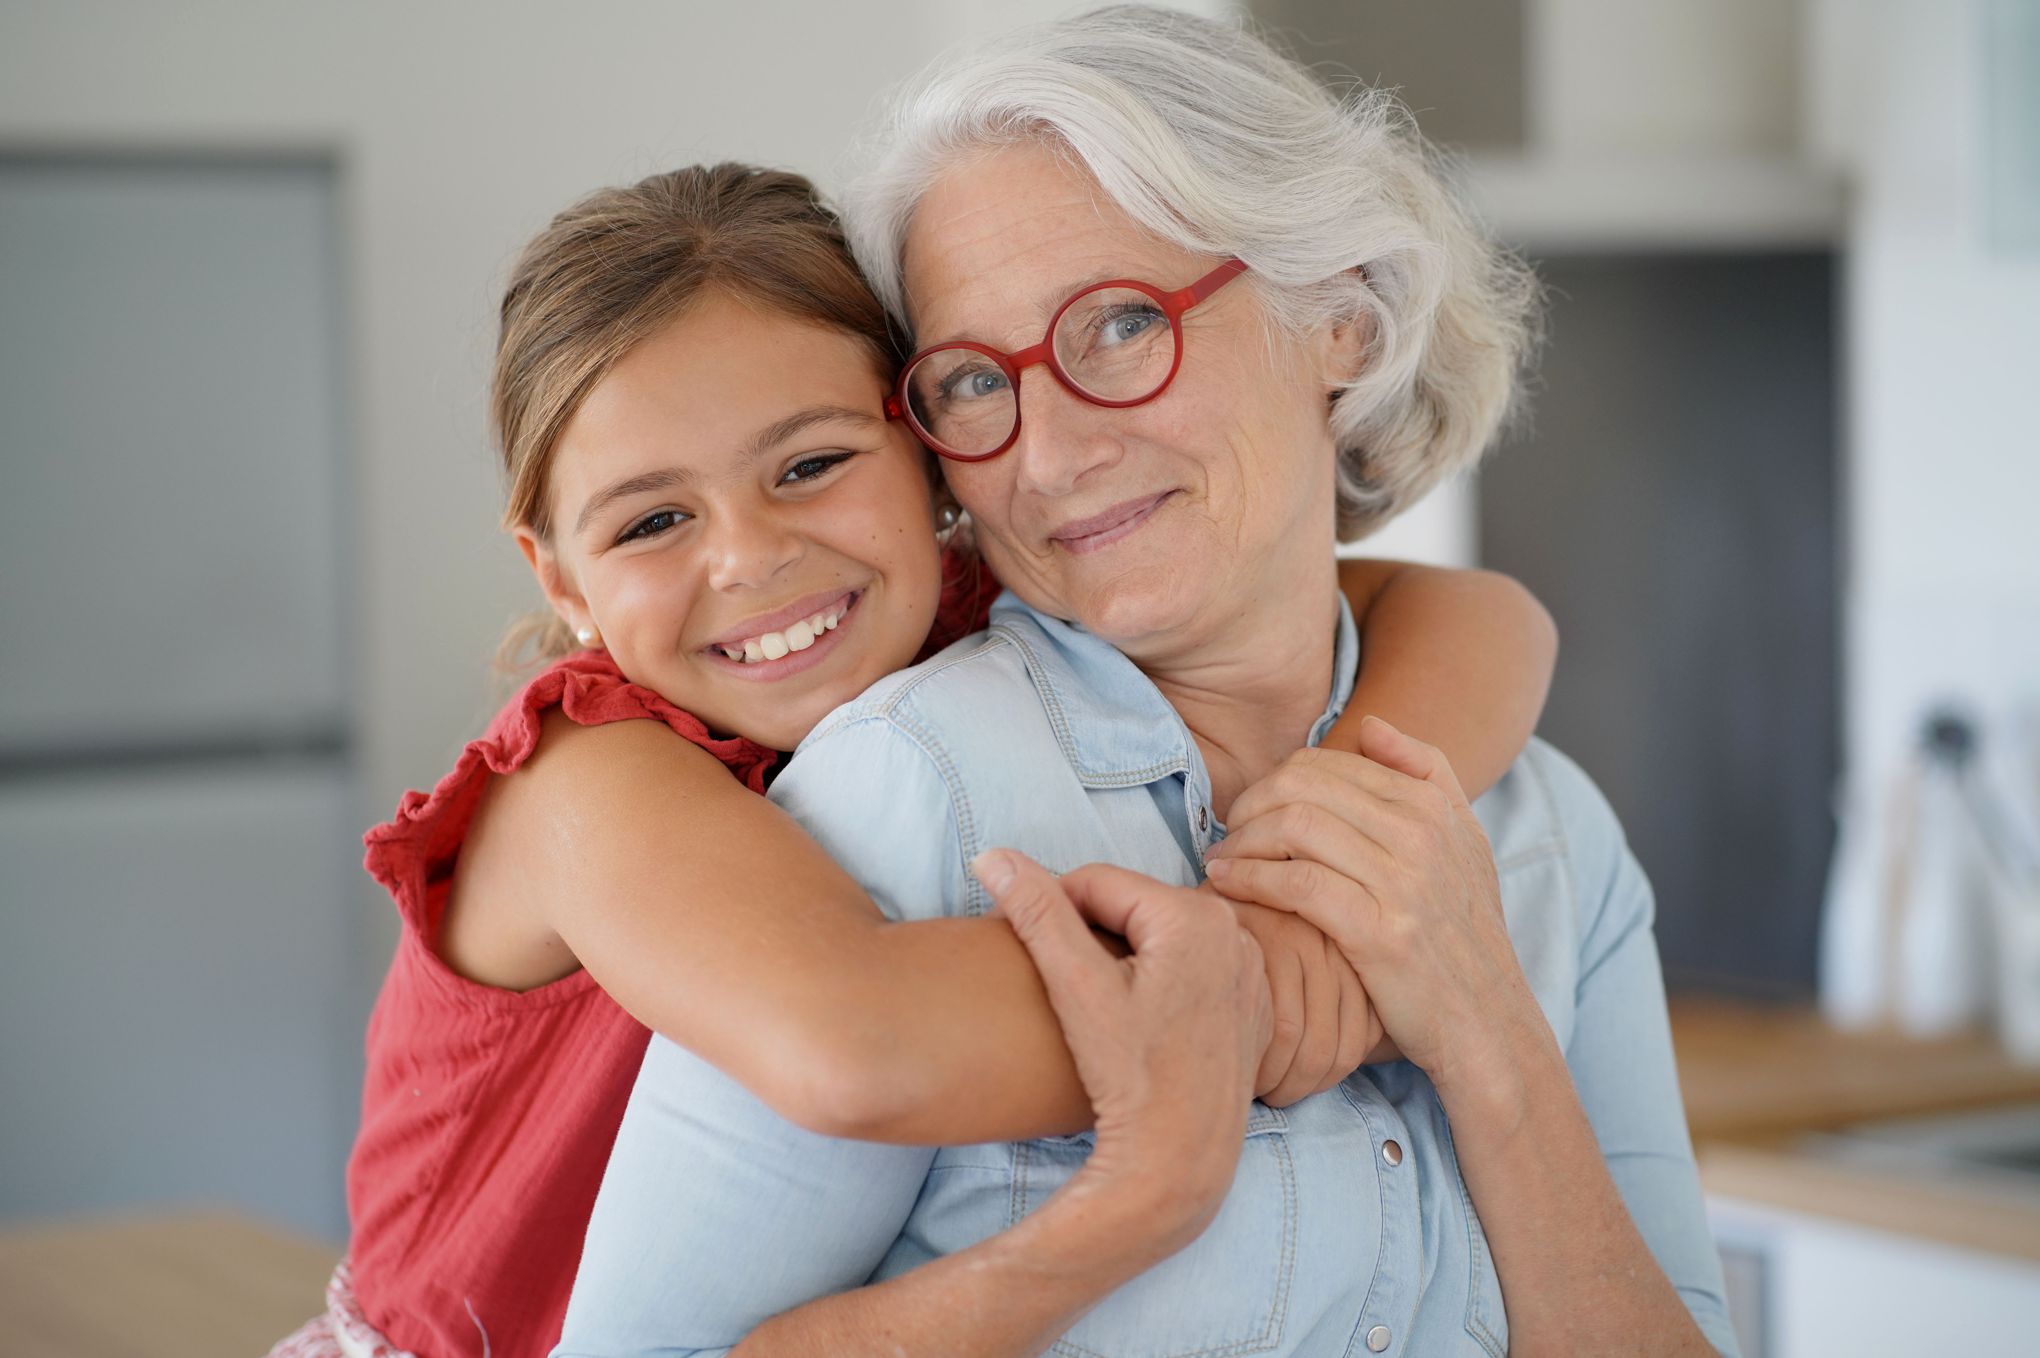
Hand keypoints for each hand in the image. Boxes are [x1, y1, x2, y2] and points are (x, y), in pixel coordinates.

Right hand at [973, 850, 1270, 1250]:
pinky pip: (1192, 971)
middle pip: (1132, 908)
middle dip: (1088, 933)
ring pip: (1160, 938)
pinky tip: (1139, 1024)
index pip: (1095, 882)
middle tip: (1061, 983)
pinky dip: (1160, 984)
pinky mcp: (1253, 1005)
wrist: (1180, 1162)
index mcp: (1195, 915)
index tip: (1023, 950)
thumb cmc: (1131, 1079)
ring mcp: (1250, 969)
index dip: (1049, 910)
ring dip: (1122, 957)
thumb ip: (1038, 914)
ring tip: (1098, 1007)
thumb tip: (993, 857)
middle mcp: (1236, 931)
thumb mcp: (1076, 988)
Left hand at [1203, 717, 1542, 1101]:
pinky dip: (1249, 878)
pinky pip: (1295, 884)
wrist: (1487, 1023)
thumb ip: (1427, 774)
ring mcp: (1404, 883)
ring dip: (1242, 841)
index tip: (1250, 812)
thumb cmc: (1461, 935)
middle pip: (1303, 786)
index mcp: (1433, 806)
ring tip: (1222, 860)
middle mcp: (1421, 834)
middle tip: (1229, 834)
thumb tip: (1370, 726)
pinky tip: (1226, 885)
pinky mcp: (1381, 933)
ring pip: (1294, 826)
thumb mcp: (1465, 844)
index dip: (1274, 782)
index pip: (1327, 763)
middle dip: (1250, 804)